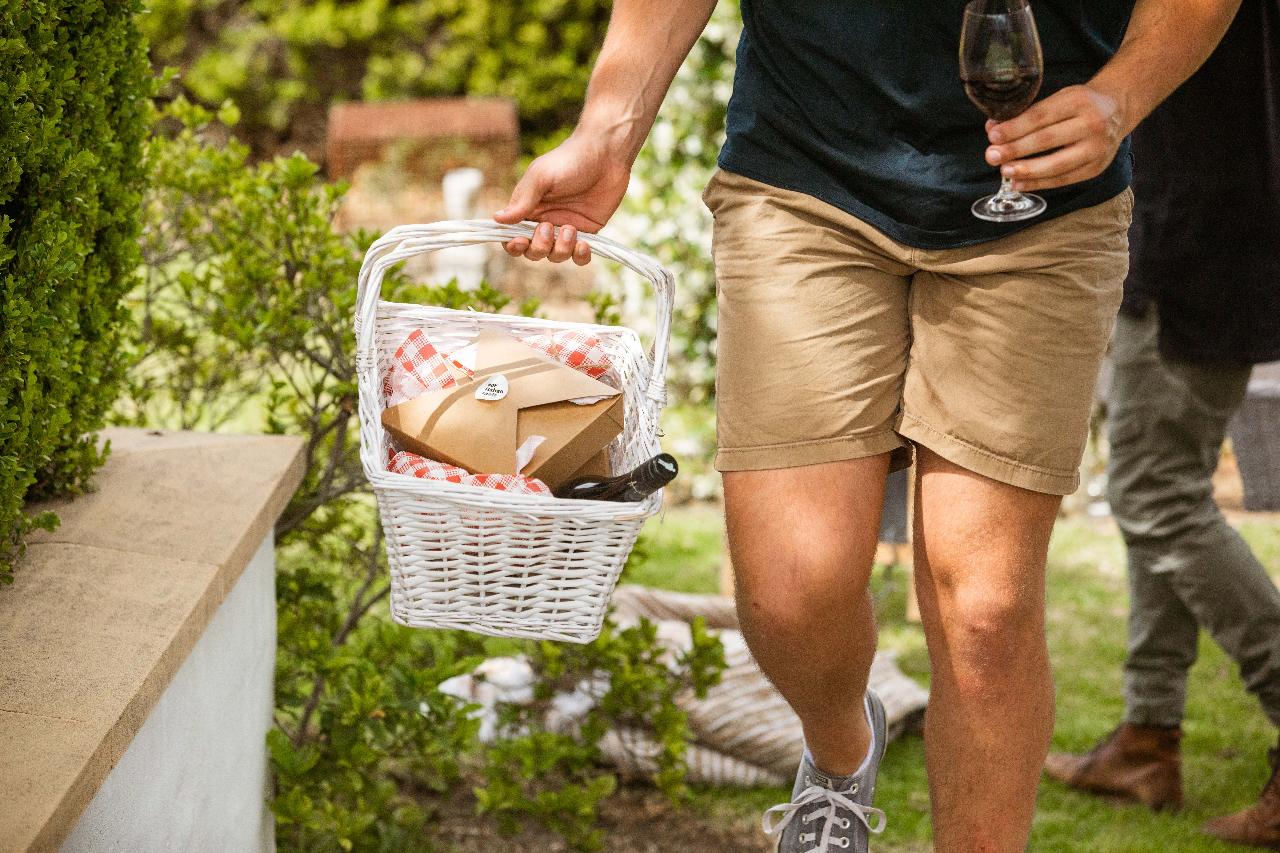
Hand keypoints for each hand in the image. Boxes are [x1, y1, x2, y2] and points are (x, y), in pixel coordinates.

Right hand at [493, 131, 632, 264]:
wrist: (607, 155)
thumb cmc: (570, 160)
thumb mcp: (541, 177)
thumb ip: (522, 201)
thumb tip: (496, 219)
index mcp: (528, 208)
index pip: (511, 236)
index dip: (513, 245)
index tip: (520, 241)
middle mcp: (544, 221)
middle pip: (533, 252)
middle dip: (539, 247)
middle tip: (548, 228)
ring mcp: (566, 229)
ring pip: (556, 256)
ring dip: (561, 250)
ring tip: (571, 229)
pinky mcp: (587, 232)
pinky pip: (579, 257)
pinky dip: (580, 256)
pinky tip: (584, 244)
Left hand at [984, 84, 1127, 192]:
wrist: (1118, 108)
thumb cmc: (1080, 103)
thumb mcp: (1060, 98)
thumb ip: (1029, 113)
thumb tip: (993, 130)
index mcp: (1078, 101)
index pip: (1040, 117)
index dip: (1014, 128)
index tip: (992, 136)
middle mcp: (1091, 124)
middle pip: (1046, 140)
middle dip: (1015, 150)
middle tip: (991, 156)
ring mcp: (1096, 148)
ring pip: (1056, 164)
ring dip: (1026, 170)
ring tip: (1004, 171)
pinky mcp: (1096, 168)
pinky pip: (1064, 179)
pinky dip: (1039, 183)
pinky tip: (1019, 184)